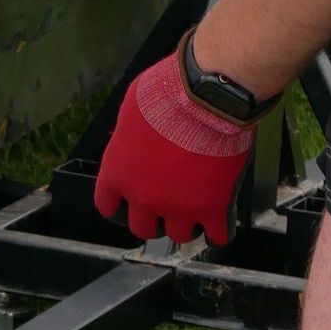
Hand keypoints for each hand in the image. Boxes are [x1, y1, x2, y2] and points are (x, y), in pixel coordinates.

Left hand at [92, 39, 255, 245]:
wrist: (207, 97)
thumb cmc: (166, 93)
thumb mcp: (131, 109)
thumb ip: (128, 137)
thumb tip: (134, 142)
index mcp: (118, 173)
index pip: (108, 206)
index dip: (120, 206)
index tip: (129, 202)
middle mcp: (144, 197)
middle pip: (143, 228)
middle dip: (154, 219)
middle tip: (166, 206)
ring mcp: (180, 208)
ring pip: (180, 236)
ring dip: (187, 225)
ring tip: (196, 210)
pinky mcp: (214, 209)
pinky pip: (218, 236)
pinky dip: (220, 230)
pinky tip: (222, 220)